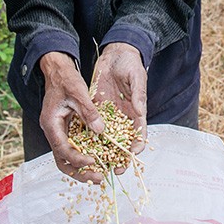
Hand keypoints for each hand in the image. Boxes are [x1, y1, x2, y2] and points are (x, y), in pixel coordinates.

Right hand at [38, 51, 107, 183]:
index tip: (95, 162)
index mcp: (51, 124)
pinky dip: (83, 155)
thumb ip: (89, 112)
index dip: (79, 159)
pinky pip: (72, 146)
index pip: (63, 150)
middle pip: (62, 160)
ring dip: (81, 167)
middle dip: (79, 172)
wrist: (58, 69)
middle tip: (99, 178)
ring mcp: (58, 131)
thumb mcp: (79, 93)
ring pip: (66, 157)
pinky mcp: (65, 128)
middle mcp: (52, 131)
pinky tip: (98, 158)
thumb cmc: (66, 79)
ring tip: (100, 174)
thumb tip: (101, 131)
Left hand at [90, 42, 147, 171]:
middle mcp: (124, 116)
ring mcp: (110, 113)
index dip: (136, 146)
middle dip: (119, 156)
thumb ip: (139, 95)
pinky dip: (90, 138)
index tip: (131, 156)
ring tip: (97, 165)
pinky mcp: (97, 108)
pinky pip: (93, 125)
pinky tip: (83, 148)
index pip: (139, 133)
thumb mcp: (137, 77)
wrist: (116, 53)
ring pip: (107, 137)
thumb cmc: (131, 64)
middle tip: (114, 170)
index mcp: (137, 110)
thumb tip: (140, 111)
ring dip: (103, 151)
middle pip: (123, 141)